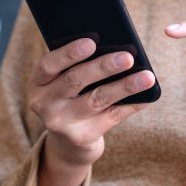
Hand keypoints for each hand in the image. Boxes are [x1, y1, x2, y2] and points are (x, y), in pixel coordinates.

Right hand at [29, 38, 155, 185]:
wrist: (67, 143)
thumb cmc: (70, 98)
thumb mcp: (62, 82)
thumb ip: (78, 66)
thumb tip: (117, 48)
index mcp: (37, 83)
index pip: (48, 65)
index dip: (69, 53)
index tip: (91, 42)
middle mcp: (44, 104)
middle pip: (74, 81)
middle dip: (103, 67)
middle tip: (127, 57)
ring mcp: (62, 123)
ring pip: (96, 100)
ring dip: (124, 86)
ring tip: (146, 76)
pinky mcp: (82, 137)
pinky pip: (112, 117)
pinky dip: (132, 104)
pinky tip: (148, 95)